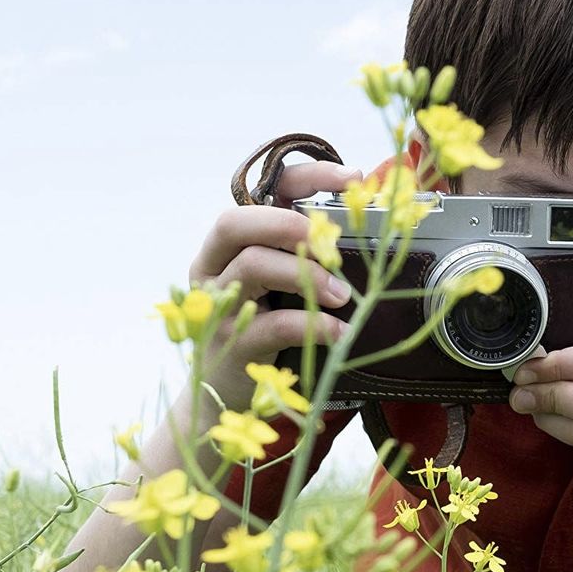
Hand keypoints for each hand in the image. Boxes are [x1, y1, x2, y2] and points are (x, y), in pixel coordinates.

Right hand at [187, 160, 357, 411]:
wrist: (223, 393)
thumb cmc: (260, 328)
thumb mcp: (276, 284)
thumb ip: (302, 256)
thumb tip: (360, 233)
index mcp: (228, 243)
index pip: (261, 192)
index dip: (307, 178)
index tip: (353, 178)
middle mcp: (212, 266)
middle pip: (237, 223)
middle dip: (290, 225)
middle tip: (330, 243)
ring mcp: (217, 305)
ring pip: (253, 265)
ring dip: (307, 276)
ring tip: (343, 296)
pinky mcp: (232, 343)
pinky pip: (274, 324)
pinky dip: (314, 324)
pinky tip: (338, 331)